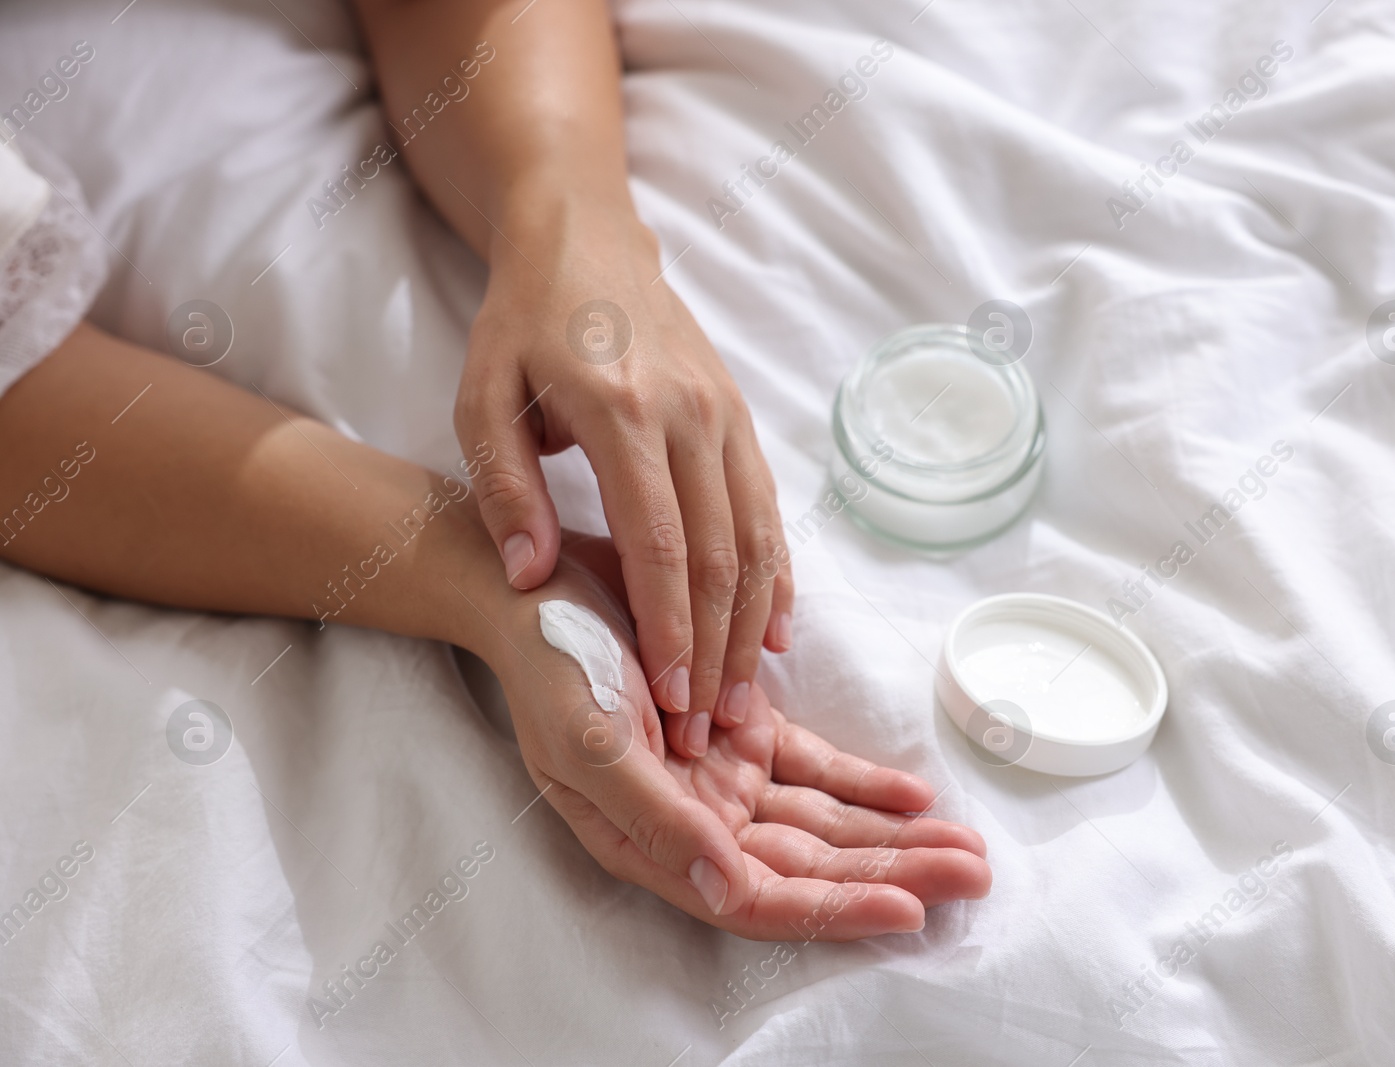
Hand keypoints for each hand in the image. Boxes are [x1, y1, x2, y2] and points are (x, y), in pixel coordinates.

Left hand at [456, 210, 792, 758]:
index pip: (661, 542)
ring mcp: (726, 417)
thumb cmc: (522, 325)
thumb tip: (533, 576)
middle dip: (715, 651)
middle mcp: (690, 417)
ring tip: (742, 704)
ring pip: (756, 541)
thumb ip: (504, 488)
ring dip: (752, 629)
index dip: (669, 626)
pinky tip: (776, 634)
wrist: (587, 240)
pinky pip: (770, 512)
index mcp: (622, 412)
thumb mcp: (481, 396)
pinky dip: (777, 578)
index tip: (671, 698)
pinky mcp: (742, 420)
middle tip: (707, 730)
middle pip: (719, 555)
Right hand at [488, 535, 989, 939]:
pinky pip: (814, 768)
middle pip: (808, 867)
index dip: (833, 908)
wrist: (538, 584)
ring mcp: (721, 776)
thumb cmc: (552, 663)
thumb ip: (660, 820)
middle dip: (891, 873)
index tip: (909, 907)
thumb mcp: (593, 742)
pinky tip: (914, 794)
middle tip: (972, 876)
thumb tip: (730, 893)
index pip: (758, 898)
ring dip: (893, 834)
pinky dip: (864, 782)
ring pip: (823, 822)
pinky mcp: (741, 728)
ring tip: (966, 846)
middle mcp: (695, 821)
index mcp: (653, 841)